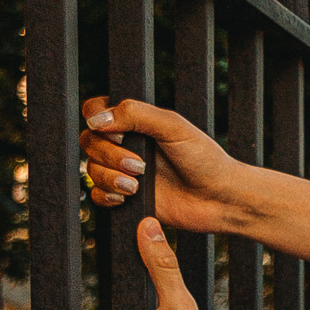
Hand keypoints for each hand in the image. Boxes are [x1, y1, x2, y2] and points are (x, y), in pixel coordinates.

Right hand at [81, 96, 243, 230]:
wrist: (220, 199)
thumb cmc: (204, 159)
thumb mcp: (173, 127)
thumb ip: (135, 114)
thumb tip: (95, 120)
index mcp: (136, 122)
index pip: (95, 111)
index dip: (97, 119)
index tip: (119, 132)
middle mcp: (127, 144)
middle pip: (89, 141)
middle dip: (109, 155)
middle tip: (140, 166)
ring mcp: (125, 171)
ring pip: (92, 169)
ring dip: (111, 177)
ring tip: (138, 185)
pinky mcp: (127, 198)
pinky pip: (97, 195)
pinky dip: (106, 196)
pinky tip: (127, 198)